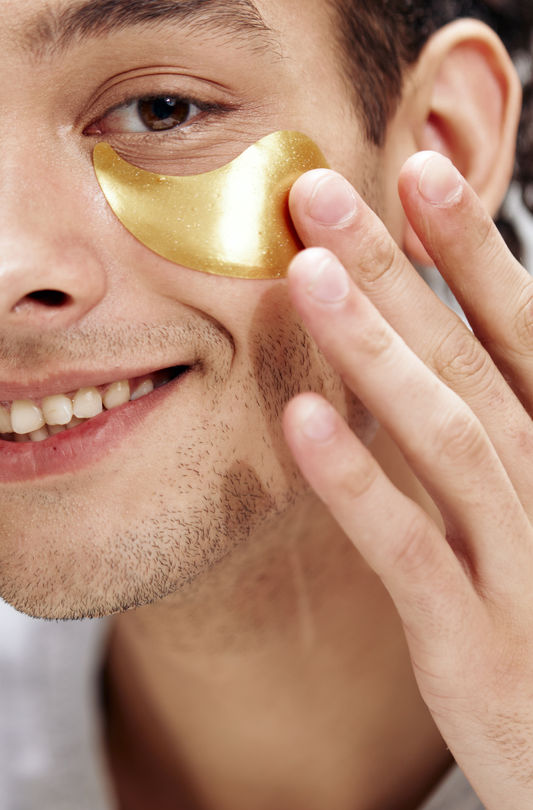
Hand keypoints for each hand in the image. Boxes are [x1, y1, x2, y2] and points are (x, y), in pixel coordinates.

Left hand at [282, 152, 532, 809]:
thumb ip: (498, 440)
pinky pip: (410, 553)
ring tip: (304, 274)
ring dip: (376, 350)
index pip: (520, 332)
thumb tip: (431, 361)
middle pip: (474, 358)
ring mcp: (520, 566)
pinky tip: (299, 423)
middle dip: (400, 268)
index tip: (414, 167)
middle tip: (322, 187)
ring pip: (449, 436)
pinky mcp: (475, 643)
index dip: (467, 250)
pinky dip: (357, 485)